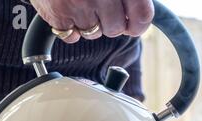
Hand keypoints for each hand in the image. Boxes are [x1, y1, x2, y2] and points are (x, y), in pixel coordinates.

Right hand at [30, 0, 153, 42]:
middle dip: (109, 23)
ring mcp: (79, 4)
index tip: (133, 25)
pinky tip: (64, 8)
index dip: (138, 25)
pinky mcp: (58, 13)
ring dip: (88, 23)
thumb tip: (140, 19)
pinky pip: (71, 36)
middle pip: (116, 28)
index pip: (142, 15)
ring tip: (78, 2)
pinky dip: (68, 27)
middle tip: (98, 6)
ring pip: (94, 34)